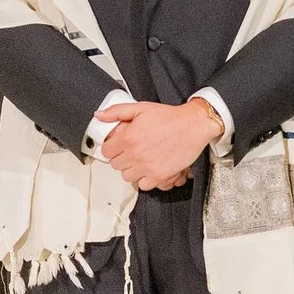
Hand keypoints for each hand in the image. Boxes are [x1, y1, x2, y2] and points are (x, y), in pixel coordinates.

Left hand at [101, 97, 223, 192]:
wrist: (193, 126)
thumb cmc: (170, 117)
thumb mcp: (141, 108)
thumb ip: (117, 112)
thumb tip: (100, 115)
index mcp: (129, 138)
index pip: (107, 152)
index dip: (111, 148)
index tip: (116, 147)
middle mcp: (136, 154)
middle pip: (115, 165)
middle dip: (121, 158)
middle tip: (130, 152)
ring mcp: (147, 167)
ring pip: (127, 176)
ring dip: (131, 169)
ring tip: (139, 160)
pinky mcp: (159, 176)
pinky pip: (143, 185)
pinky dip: (144, 179)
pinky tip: (148, 169)